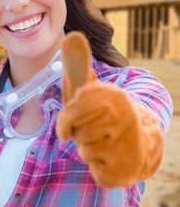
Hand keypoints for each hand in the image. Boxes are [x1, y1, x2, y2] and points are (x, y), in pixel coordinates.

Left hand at [56, 32, 163, 187]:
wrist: (138, 143)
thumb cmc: (102, 114)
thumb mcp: (88, 89)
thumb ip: (78, 65)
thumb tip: (72, 35)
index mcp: (114, 97)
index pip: (74, 111)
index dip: (68, 119)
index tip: (71, 120)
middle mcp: (127, 118)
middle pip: (78, 132)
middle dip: (78, 133)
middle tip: (92, 130)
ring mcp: (130, 145)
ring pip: (85, 151)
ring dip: (88, 149)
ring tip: (103, 143)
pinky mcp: (129, 170)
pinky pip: (96, 171)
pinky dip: (97, 168)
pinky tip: (110, 159)